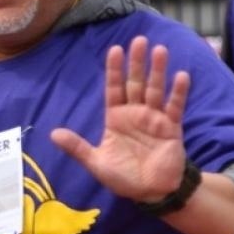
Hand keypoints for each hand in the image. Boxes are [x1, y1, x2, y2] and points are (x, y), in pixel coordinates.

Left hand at [51, 36, 190, 202]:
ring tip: (160, 50)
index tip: (114, 49)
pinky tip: (180, 76)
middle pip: (135, 83)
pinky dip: (177, 93)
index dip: (114, 70)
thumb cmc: (123, 177)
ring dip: (158, 71)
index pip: (113, 89)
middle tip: (138, 40)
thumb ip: (77, 147)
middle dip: (136, 63)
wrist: (150, 193)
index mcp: (116, 119)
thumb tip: (53, 134)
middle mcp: (135, 114)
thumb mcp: (96, 163)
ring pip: (155, 90)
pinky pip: (174, 107)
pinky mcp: (171, 128)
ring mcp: (154, 119)